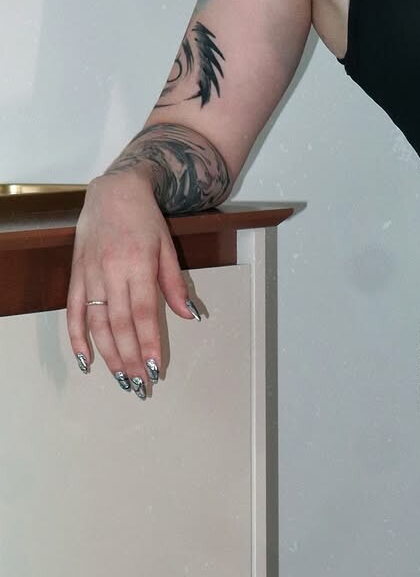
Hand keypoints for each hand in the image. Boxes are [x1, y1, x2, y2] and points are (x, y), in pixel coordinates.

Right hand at [66, 171, 199, 396]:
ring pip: (96, 323)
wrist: (114, 191)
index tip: (154, 367)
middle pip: (120, 324)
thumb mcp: (167, 247)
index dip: (148, 342)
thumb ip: (175, 283)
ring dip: (108, 354)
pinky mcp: (76, 275)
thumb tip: (189, 316)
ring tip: (121, 379)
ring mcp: (90, 275)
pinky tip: (87, 360)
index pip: (143, 313)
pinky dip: (77, 338)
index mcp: (138, 265)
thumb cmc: (146, 219)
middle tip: (140, 384)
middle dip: (130, 358)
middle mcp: (111, 272)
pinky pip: (72, 312)